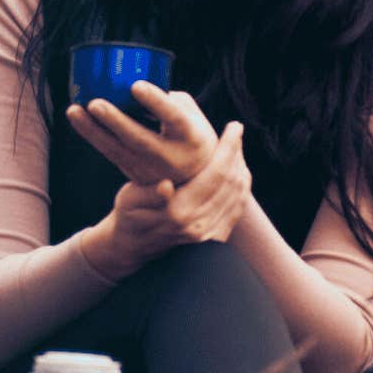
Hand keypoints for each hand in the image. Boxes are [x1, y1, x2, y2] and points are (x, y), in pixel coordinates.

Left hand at [67, 82, 218, 183]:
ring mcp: (151, 170)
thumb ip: (165, 97)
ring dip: (93, 130)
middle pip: (140, 140)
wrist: (196, 175)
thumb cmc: (190, 131)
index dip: (155, 102)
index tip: (136, 85)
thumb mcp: (189, 112)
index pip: (173, 118)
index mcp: (191, 136)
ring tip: (74, 110)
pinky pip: (110, 153)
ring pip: (118, 151)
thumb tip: (132, 80)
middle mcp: (171, 157)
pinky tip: (78, 118)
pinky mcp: (134, 174)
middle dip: (115, 121)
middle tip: (94, 103)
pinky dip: (92, 135)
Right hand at [79, 122, 250, 280]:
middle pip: (231, 183)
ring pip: (237, 195)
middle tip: (237, 130)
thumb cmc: (129, 214)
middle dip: (237, 153)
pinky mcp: (215, 238)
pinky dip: (242, 187)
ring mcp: (208, 234)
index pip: (215, 175)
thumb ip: (149, 194)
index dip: (228, 149)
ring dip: (241, 167)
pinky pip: (237, 208)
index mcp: (178, 213)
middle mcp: (198, 225)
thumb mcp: (130, 199)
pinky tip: (238, 170)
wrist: (134, 245)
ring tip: (236, 146)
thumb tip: (165, 186)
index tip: (234, 127)